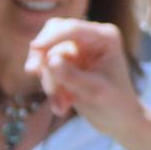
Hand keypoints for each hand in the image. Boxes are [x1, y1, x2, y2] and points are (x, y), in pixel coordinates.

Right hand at [29, 18, 147, 135]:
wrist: (119, 120)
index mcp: (105, 37)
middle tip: (32, 72)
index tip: (35, 47)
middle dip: (44, 58)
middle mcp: (90, 37)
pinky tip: (63, 106)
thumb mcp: (95, 92)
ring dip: (50, 83)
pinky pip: (46, 69)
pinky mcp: (66, 62)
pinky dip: (51, 88)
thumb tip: (50, 60)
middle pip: (52, 34)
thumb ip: (73, 76)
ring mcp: (76, 48)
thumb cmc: (115, 104)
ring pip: (46, 56)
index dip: (51, 36)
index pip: (72, 29)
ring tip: (62, 107)